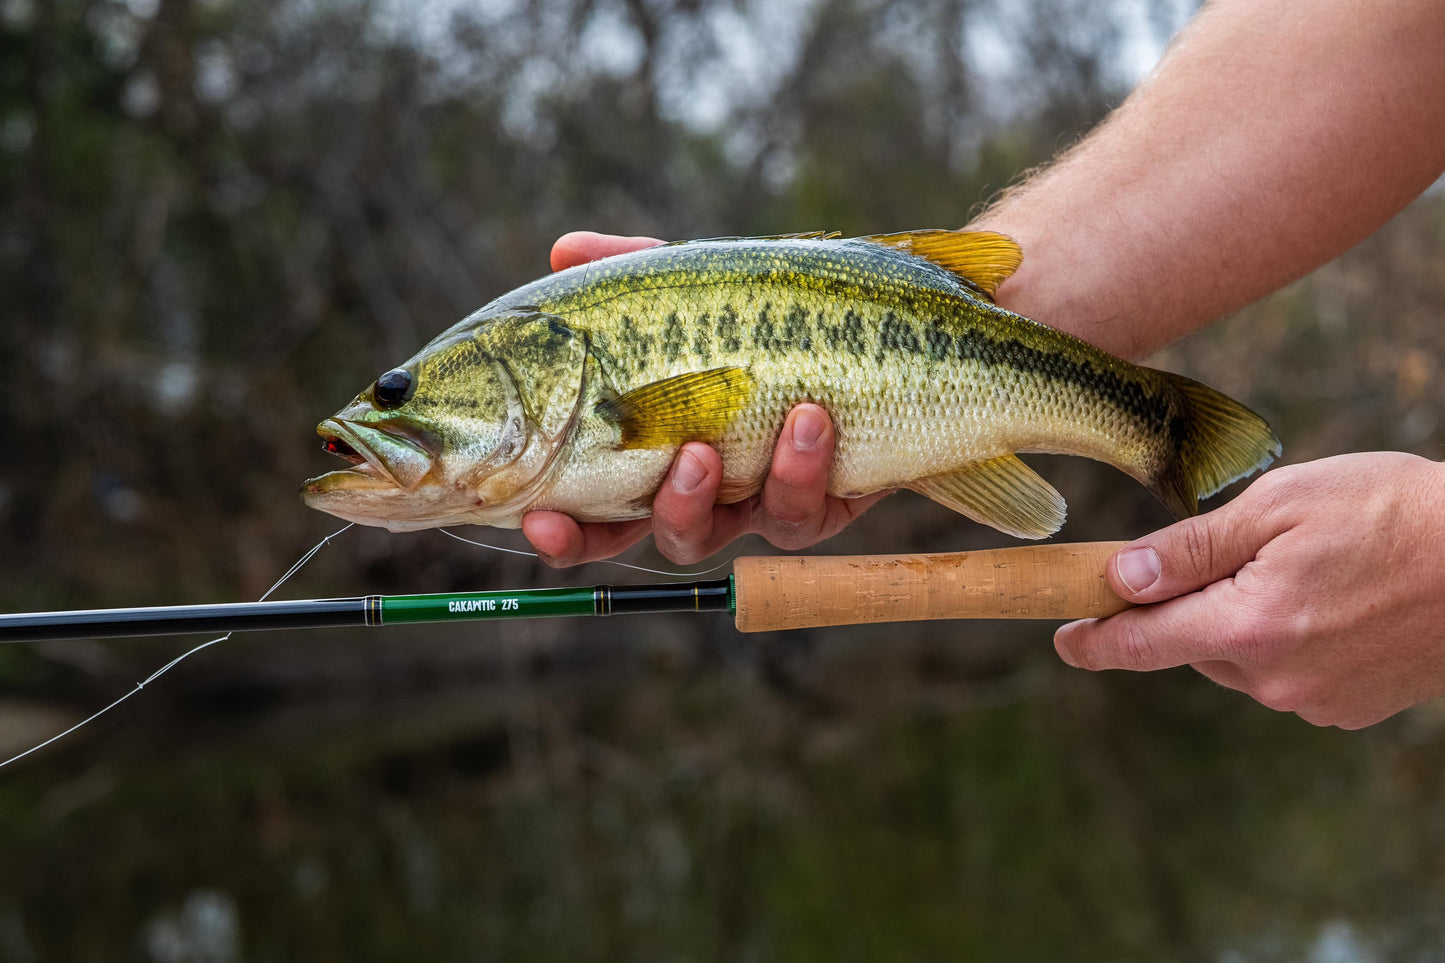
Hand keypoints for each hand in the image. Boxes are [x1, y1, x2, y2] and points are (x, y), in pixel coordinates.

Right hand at [522, 231, 888, 565]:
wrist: (879, 329)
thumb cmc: (768, 314)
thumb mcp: (697, 285)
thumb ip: (632, 270)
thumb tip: (565, 251)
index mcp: (655, 454)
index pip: (590, 511)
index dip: (561, 529)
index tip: (535, 519)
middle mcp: (701, 492)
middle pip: (642, 538)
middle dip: (616, 536)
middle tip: (609, 494)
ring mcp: (755, 505)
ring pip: (716, 536)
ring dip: (702, 497)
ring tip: (707, 446)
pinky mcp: (820, 507)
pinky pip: (801, 512)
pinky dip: (800, 466)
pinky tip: (810, 419)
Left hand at [1055, 452, 1444, 728]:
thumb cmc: (1390, 512)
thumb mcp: (1280, 506)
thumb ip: (1190, 550)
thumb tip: (1118, 579)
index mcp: (1246, 627)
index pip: (1139, 644)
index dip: (1092, 641)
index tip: (1062, 639)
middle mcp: (1274, 679)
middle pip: (1190, 645)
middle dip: (1188, 604)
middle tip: (1238, 552)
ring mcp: (1314, 701)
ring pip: (1237, 660)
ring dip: (1240, 621)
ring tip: (1302, 570)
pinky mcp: (1349, 708)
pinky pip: (1284, 674)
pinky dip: (1286, 640)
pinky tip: (1330, 602)